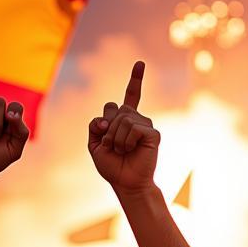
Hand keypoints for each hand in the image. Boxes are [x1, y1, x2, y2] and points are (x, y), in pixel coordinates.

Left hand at [87, 61, 159, 192]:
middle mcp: (137, 119)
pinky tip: (130, 150)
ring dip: (115, 138)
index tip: (140, 63)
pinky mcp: (153, 133)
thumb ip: (95, 127)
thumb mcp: (94, 144)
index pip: (131, 96)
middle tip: (112, 146)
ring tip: (121, 150)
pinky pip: (133, 128)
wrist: (126, 183)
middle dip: (107, 129)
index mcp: (124, 119)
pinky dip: (125, 142)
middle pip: (114, 108)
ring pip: (123, 119)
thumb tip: (105, 119)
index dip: (136, 80)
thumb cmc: (112, 165)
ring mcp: (146, 124)